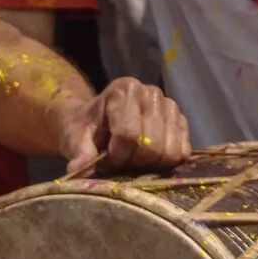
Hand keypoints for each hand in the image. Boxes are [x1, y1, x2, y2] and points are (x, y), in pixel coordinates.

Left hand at [58, 78, 190, 176]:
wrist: (99, 119)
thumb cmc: (87, 126)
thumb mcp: (74, 136)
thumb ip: (79, 151)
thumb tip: (78, 169)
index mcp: (125, 90)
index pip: (129, 134)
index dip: (117, 157)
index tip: (106, 161)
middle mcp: (152, 93)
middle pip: (152, 146)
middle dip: (133, 163)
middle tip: (119, 163)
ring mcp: (171, 107)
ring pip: (170, 152)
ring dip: (150, 166)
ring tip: (133, 160)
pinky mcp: (182, 122)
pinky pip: (183, 153)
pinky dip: (166, 163)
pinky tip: (148, 159)